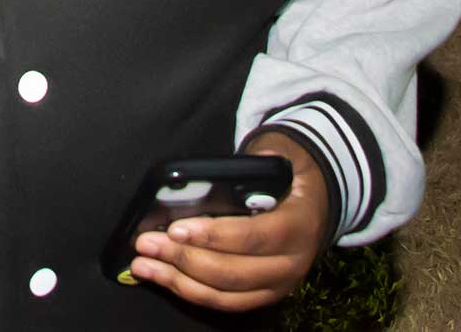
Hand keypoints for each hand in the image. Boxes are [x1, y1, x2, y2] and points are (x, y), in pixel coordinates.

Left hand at [127, 132, 328, 312]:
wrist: (317, 203)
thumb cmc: (291, 177)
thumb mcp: (283, 157)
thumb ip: (256, 162)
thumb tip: (218, 168)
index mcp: (297, 226)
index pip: (253, 237)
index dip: (213, 236)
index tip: (175, 229)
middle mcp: (292, 263)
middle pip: (232, 272)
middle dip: (184, 259)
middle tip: (146, 243)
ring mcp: (279, 285)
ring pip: (225, 294)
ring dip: (179, 281)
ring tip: (143, 264)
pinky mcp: (264, 296)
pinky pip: (225, 303)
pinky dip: (190, 292)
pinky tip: (162, 277)